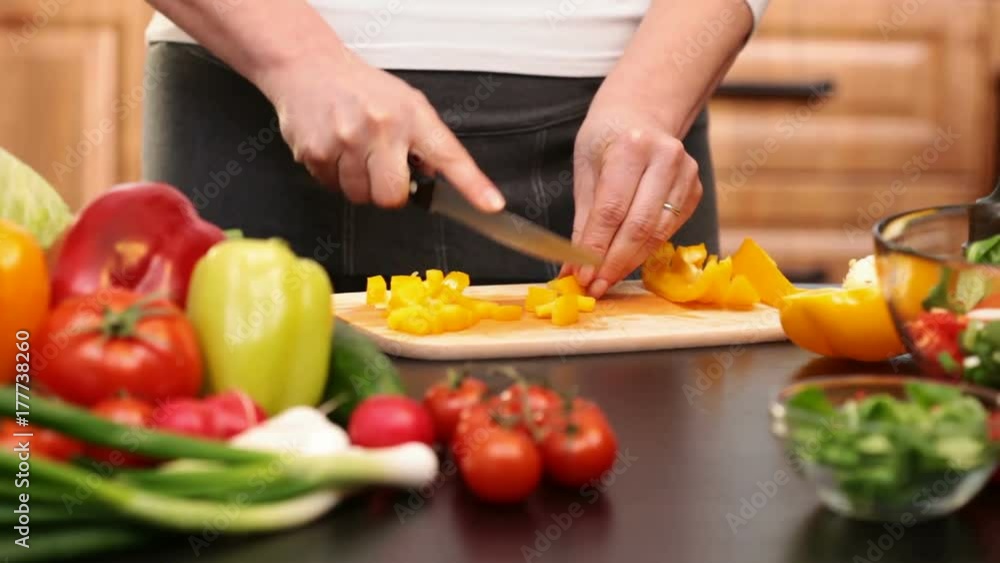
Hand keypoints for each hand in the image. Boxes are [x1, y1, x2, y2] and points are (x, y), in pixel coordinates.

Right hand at [256, 54, 504, 211]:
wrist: (309, 66)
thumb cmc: (361, 89)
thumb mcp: (404, 103)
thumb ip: (424, 140)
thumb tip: (435, 173)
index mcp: (412, 116)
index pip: (449, 155)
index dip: (473, 185)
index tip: (491, 205)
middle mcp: (382, 127)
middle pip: (393, 195)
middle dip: (388, 191)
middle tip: (380, 167)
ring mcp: (347, 140)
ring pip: (360, 196)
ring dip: (358, 183)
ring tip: (353, 151)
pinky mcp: (317, 151)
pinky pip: (331, 187)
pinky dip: (333, 175)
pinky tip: (334, 148)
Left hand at [563, 104, 702, 297]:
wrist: (641, 114)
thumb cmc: (606, 140)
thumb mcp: (585, 170)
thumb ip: (583, 220)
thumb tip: (572, 268)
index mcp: (631, 146)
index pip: (612, 210)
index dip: (596, 248)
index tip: (581, 275)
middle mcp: (665, 157)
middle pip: (639, 226)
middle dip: (614, 262)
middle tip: (594, 286)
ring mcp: (686, 174)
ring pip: (657, 233)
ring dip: (630, 262)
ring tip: (607, 280)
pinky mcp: (695, 190)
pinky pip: (669, 230)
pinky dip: (646, 250)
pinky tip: (627, 261)